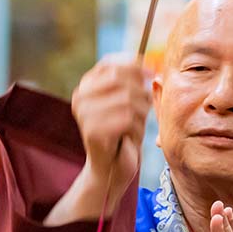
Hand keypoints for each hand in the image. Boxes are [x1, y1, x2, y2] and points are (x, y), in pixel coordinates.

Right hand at [46, 57, 150, 226]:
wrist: (111, 167)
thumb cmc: (123, 132)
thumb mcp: (130, 102)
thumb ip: (136, 81)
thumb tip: (152, 63)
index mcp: (86, 85)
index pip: (111, 64)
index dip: (135, 66)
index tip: (151, 74)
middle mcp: (80, 96)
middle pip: (120, 79)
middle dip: (140, 93)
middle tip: (144, 110)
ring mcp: (84, 113)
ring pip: (127, 99)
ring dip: (141, 114)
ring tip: (135, 127)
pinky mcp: (92, 130)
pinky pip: (126, 118)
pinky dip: (136, 128)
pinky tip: (130, 137)